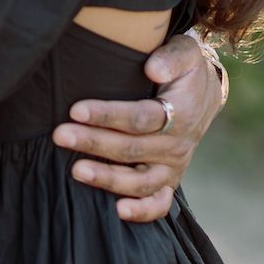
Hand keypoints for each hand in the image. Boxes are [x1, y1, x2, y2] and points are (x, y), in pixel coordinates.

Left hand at [51, 33, 222, 222]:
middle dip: (93, 143)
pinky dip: (142, 212)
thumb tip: (152, 69)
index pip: (139, 118)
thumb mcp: (185, 51)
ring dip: (107, 178)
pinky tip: (117, 211)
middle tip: (60, 136)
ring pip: (140, 181)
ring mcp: (173, 166)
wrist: (203, 91)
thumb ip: (170, 57)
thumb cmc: (184, 67)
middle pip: (132, 149)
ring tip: (75, 171)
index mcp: (180, 113)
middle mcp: (177, 145)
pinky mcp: (169, 180)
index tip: (75, 110)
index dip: (107, 116)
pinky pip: (159, 204)